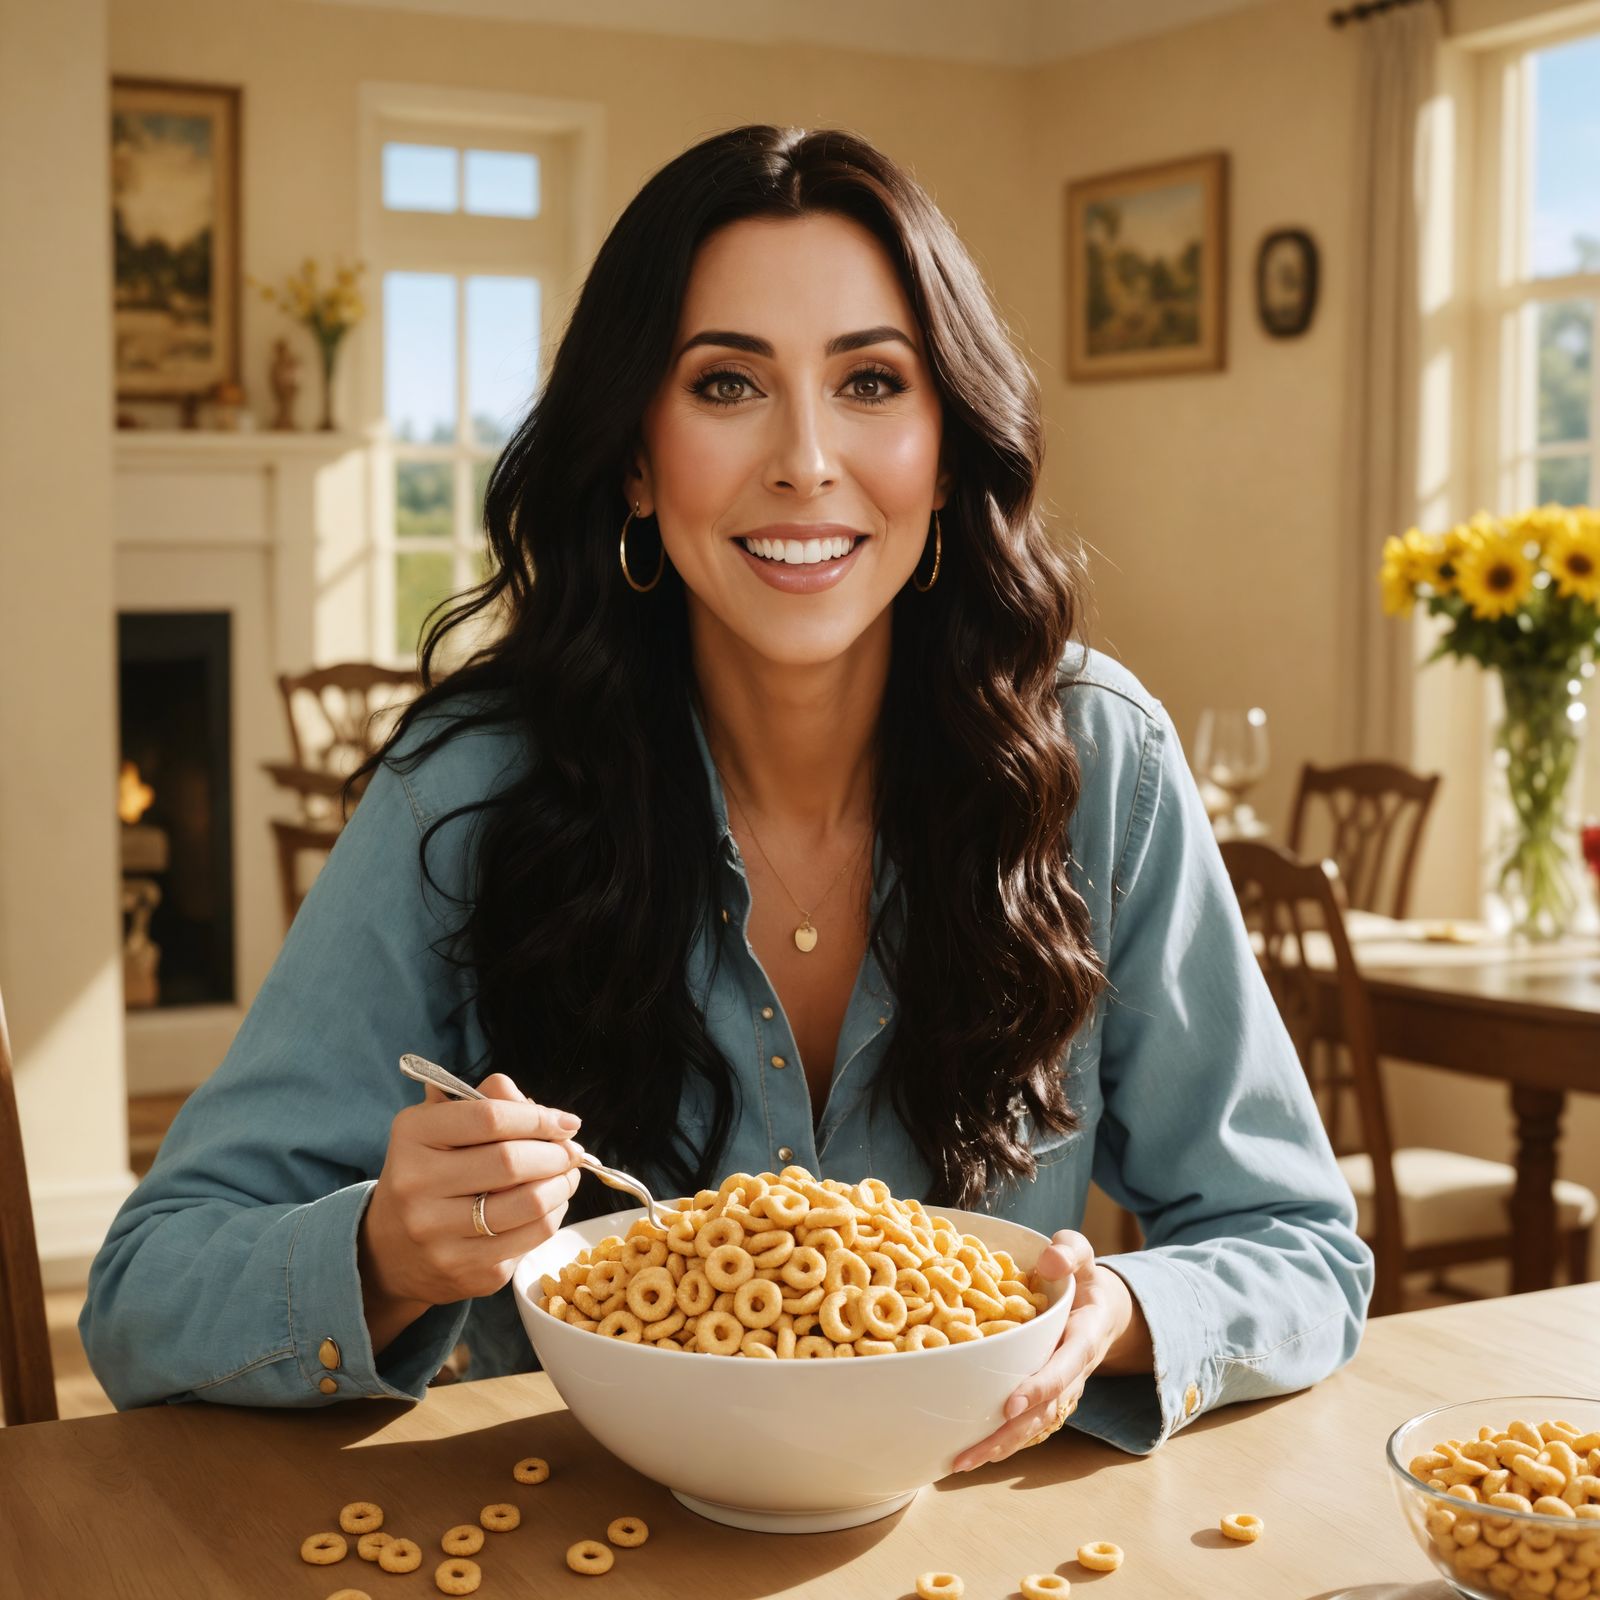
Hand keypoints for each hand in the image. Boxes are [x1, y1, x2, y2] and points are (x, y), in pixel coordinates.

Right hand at [360, 1073, 585, 1324]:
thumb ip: (488, 1103)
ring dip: (563, 1185)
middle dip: (556, 1153)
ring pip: (530, 1204)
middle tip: (572, 1151)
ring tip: (567, 1176)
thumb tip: (544, 1111)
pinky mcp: (465, 1271)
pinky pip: (530, 1239)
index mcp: (413, 1137)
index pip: (489, 1118)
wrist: (391, 1250)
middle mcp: (416, 1186)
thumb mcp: (441, 1127)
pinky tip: (548, 1206)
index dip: (538, 1117)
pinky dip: (552, 1217)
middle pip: (511, 1162)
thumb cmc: (429, 1174)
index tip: (566, 1122)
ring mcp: (438, 1234)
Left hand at [950, 1229, 1134, 1472]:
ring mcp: (1063, 1390)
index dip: (1040, 1388)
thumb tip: (1047, 1263)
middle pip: (1045, 1412)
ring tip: (960, 1462)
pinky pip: (1028, 1425)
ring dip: (1000, 1447)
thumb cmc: (1084, 1277)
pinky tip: (969, 1453)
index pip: (1064, 1367)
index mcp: (1084, 1336)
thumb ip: (1069, 1251)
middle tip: (970, 1452)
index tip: (1010, 1404)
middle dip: (1009, 1434)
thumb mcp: (1084, 1254)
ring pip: (1035, 1426)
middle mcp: (1074, 1371)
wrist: (1105, 1308)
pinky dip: (1002, 1442)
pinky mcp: (1048, 1398)